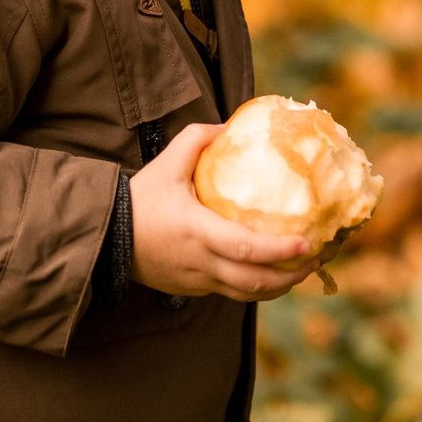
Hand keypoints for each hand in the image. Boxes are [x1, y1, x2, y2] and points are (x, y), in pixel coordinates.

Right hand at [128, 121, 324, 301]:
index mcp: (198, 232)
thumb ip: (197, 139)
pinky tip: (269, 273)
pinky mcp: (192, 290)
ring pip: (246, 295)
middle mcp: (201, 262)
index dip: (280, 251)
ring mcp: (197, 281)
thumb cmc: (139, 199)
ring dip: (278, 287)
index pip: (247, 249)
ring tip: (302, 271)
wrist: (106, 236)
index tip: (307, 243)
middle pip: (255, 282)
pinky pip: (230, 293)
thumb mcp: (167, 163)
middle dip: (291, 276)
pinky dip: (254, 287)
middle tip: (316, 258)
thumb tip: (229, 126)